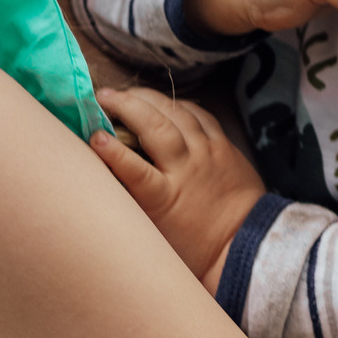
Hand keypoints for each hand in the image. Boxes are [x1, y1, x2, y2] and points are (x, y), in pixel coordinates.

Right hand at [89, 88, 266, 288]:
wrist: (244, 244)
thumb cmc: (193, 244)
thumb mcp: (156, 230)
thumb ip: (133, 200)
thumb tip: (107, 169)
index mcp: (165, 198)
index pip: (133, 169)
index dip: (113, 150)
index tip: (94, 136)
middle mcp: (186, 170)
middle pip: (155, 127)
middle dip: (125, 105)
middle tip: (103, 97)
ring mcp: (207, 154)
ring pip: (176, 113)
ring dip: (148, 98)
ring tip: (128, 93)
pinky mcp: (224, 146)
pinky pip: (200, 115)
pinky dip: (178, 104)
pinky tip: (164, 102)